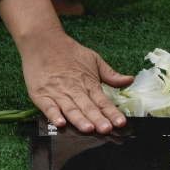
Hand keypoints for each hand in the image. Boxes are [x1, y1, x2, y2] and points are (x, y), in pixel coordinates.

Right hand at [0, 0, 132, 133]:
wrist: (43, 40)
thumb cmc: (69, 51)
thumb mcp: (93, 59)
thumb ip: (110, 74)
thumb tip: (129, 80)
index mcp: (88, 82)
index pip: (102, 101)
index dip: (112, 113)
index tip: (121, 123)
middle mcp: (74, 89)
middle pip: (88, 107)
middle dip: (98, 119)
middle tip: (107, 130)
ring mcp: (57, 92)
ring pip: (70, 109)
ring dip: (79, 120)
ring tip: (88, 129)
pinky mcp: (41, 94)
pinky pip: (48, 107)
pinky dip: (54, 115)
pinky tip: (60, 123)